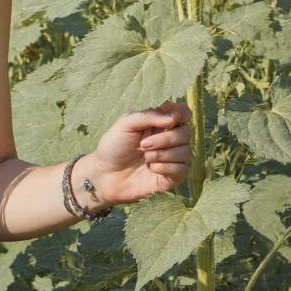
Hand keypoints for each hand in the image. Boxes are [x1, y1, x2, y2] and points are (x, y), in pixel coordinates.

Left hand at [78, 100, 193, 207]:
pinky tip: (150, 169)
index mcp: (160, 124)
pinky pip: (182, 170)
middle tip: (143, 144)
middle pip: (186, 133)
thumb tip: (175, 116)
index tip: (169, 121)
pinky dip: (165, 168)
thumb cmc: (113, 147)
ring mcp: (171, 159)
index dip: (182, 114)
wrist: (104, 175)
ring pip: (186, 152)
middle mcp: (169, 140)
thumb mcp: (126, 124)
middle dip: (165, 139)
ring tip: (145, 158)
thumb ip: (149, 115)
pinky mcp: (171, 178)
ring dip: (162, 154)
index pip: (184, 113)